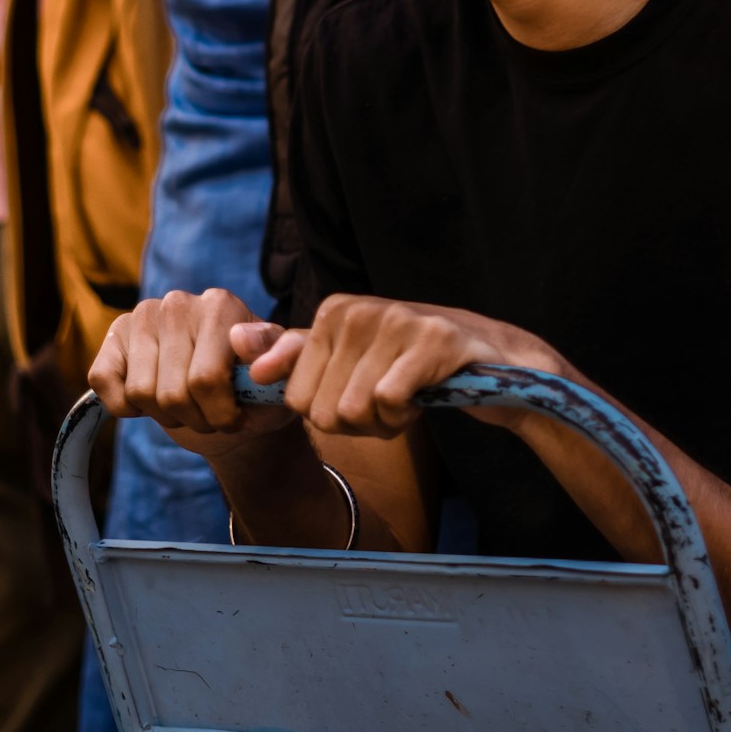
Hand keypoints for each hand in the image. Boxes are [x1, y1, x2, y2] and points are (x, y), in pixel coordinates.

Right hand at [88, 288, 291, 447]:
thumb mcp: (281, 377)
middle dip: (195, 419)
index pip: (207, 379)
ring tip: (187, 405)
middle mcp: (178, 302)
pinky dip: (126, 408)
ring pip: (140, 393)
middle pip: (173, 393)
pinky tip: (151, 399)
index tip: (237, 418)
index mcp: (221, 305)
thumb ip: (280, 354)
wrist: (225, 399)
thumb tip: (241, 340)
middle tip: (210, 414)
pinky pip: (105, 384)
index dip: (222, 415)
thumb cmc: (255, 388)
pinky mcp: (114, 335)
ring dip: (166, 416)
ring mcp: (143, 316)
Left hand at [251, 294, 563, 438]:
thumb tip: (235, 344)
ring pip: (355, 411)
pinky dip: (408, 415)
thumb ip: (291, 354)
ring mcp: (396, 320)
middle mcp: (358, 309)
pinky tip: (426, 394)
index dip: (332, 413)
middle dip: (358, 423)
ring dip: (385, 422)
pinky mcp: (432, 340)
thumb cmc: (412, 365)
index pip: (297, 400)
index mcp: (332, 312)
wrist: (495, 361)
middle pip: (323, 412)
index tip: (362, 391)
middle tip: (390, 396)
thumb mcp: (348, 360)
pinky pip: (390, 403)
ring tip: (409, 394)